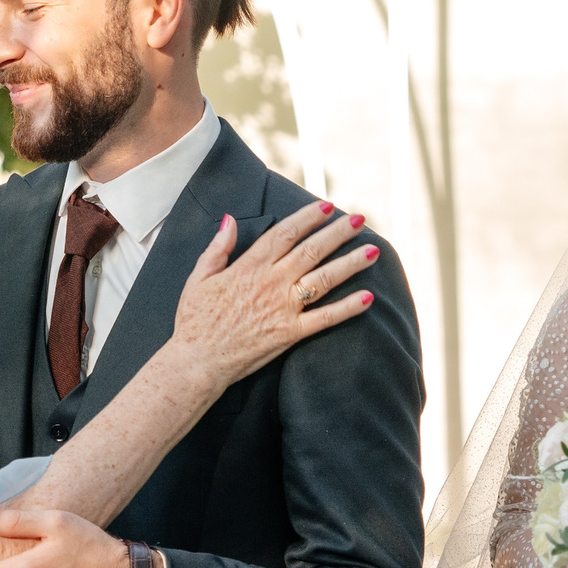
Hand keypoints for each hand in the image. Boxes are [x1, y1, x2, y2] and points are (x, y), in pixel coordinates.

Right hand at [169, 201, 377, 389]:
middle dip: (337, 232)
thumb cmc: (194, 321)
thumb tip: (230, 219)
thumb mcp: (199, 277)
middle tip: (359, 220)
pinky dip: (348, 308)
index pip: (285, 233)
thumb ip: (218, 247)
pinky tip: (367, 298)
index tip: (326, 206)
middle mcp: (271, 283)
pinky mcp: (290, 334)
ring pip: (324, 279)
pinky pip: (325, 319)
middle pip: (312, 250)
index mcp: (249, 267)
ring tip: (373, 251)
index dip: (308, 217)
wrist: (197, 361)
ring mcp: (283, 309)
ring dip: (351, 263)